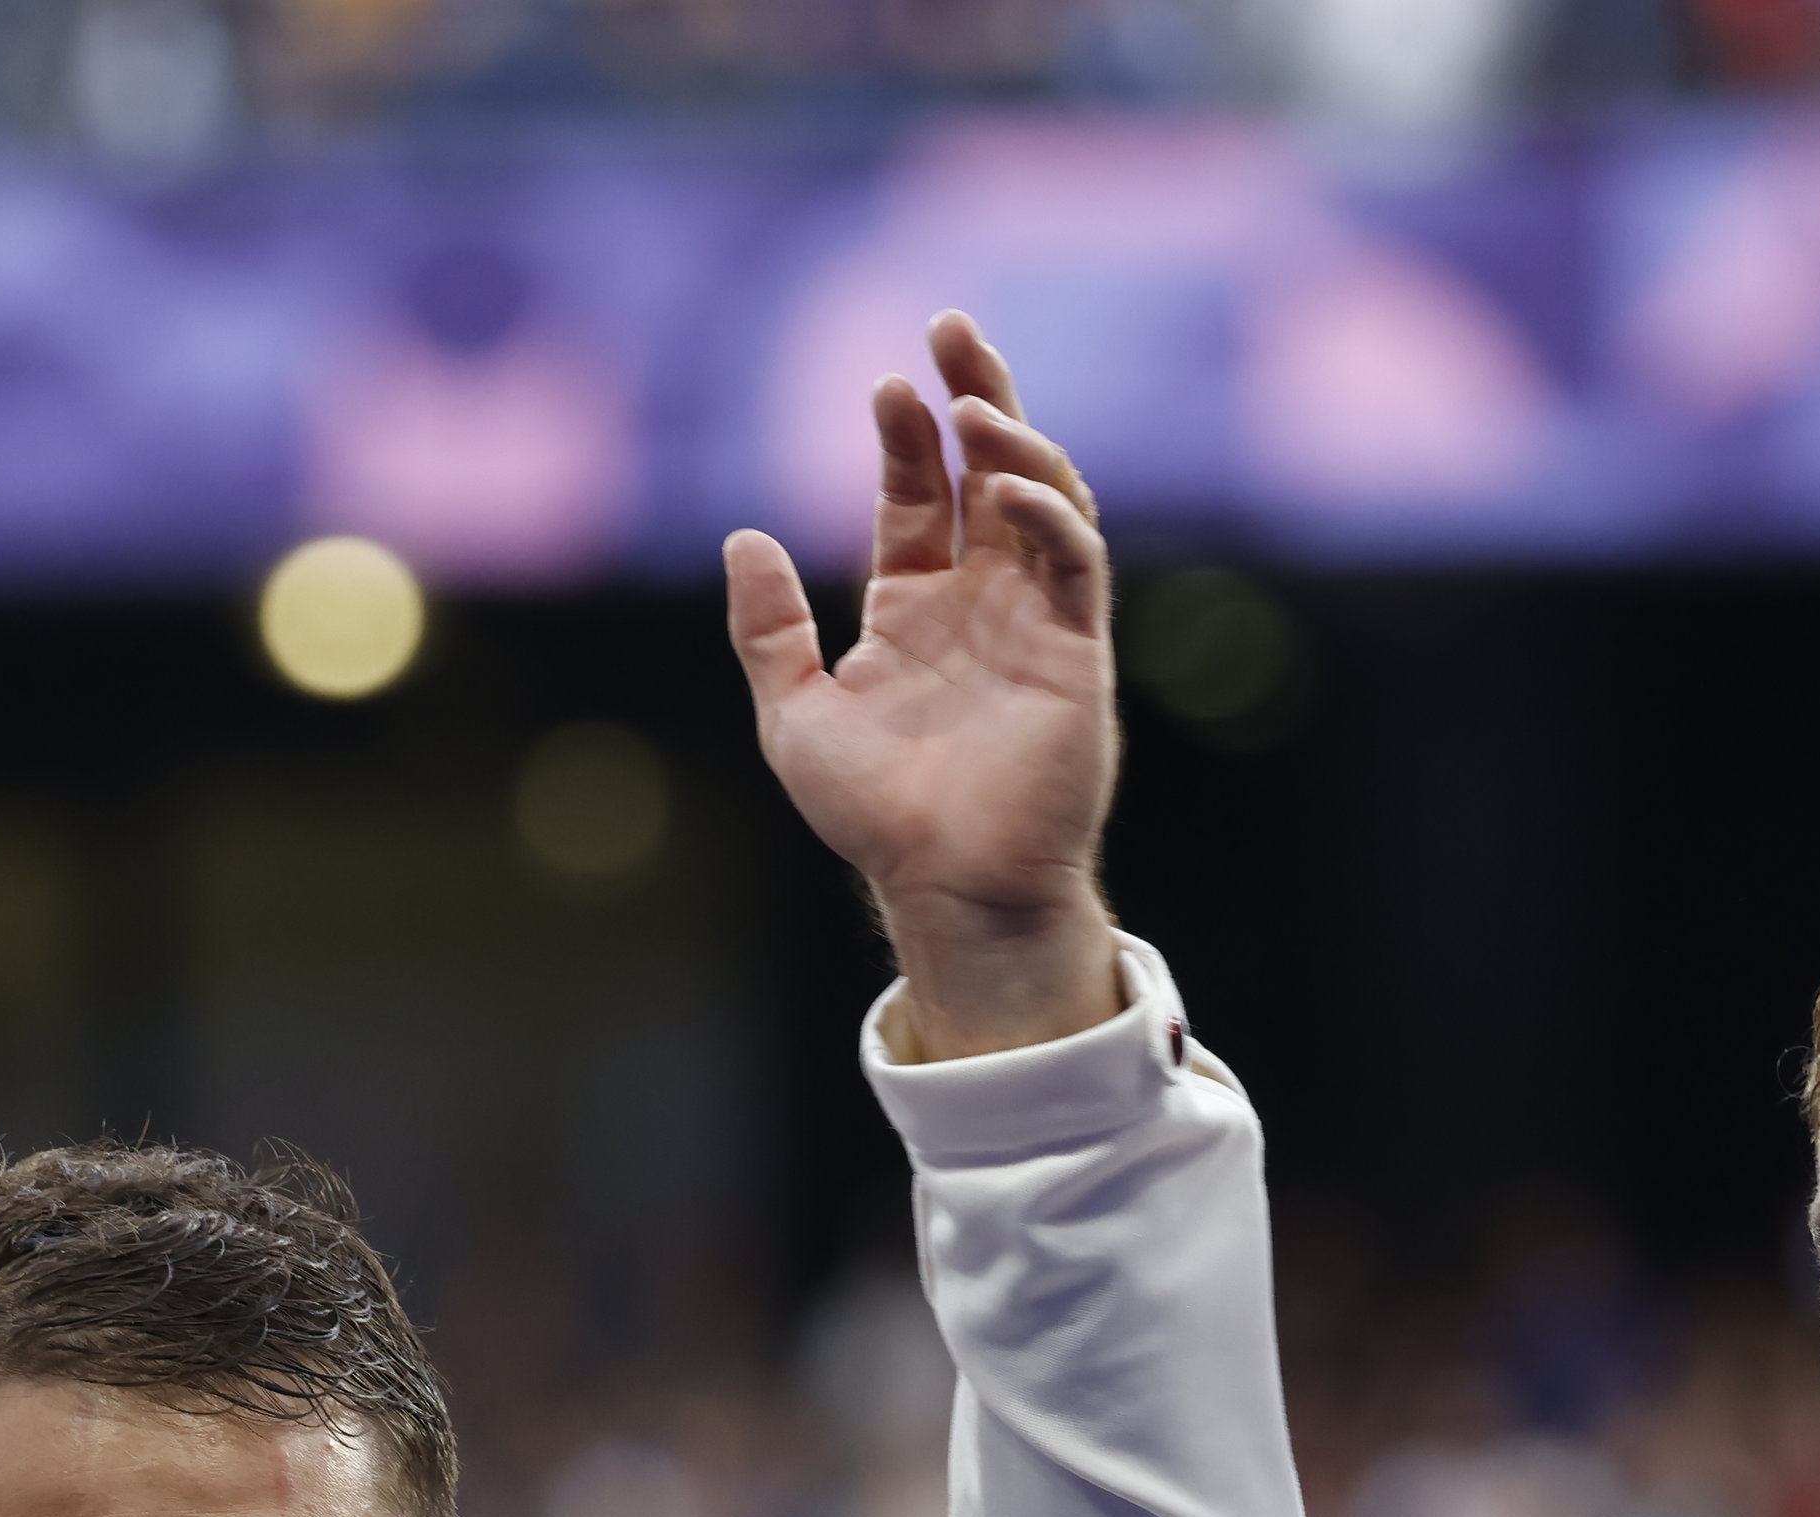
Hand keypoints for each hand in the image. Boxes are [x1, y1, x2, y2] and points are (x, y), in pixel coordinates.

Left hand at [722, 310, 1123, 1060]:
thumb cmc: (876, 815)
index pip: (916, 496)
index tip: (883, 385)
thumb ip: (767, 629)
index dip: (903, 438)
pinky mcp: (1077, 651)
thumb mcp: (794, 714)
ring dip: (1016, 441)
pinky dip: (1049, 516)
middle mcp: (981, 601)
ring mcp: (1035, 620)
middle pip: (988, 470)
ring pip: (1044, 498)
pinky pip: (1076, 562)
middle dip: (976, 394)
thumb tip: (742, 537)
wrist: (944, 887)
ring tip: (973, 402)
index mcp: (916, 607)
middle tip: (951, 326)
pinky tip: (1006, 486)